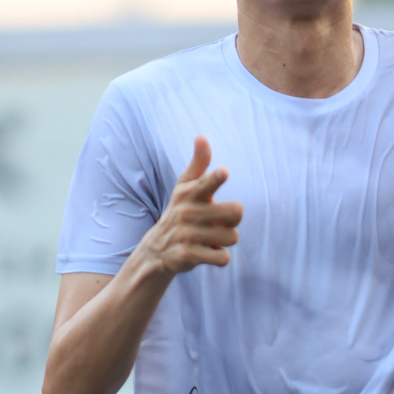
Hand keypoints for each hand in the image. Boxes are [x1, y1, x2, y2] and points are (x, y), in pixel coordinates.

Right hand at [143, 136, 242, 275]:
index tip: (223, 172)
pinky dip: (220, 257)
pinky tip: (208, 252)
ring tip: (211, 238)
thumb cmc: (181, 211)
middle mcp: (187, 212)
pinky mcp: (189, 256)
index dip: (216, 178)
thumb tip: (201, 136)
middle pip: (236, 212)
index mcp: (189, 193)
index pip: (205, 182)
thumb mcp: (185, 186)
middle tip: (220, 221)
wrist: (158, 248)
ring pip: (232, 237)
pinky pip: (223, 258)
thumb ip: (199, 163)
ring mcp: (187, 235)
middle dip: (233, 220)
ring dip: (226, 240)